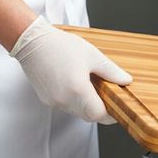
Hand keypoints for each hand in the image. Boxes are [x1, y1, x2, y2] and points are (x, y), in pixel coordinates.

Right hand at [10, 17, 132, 123]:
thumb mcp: (92, 56)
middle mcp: (64, 100)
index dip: (110, 115)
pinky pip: (66, 106)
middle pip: (88, 116)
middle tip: (109, 98)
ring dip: (87, 106)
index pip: (98, 114)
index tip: (118, 110)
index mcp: (77, 89)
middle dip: (100, 110)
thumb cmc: (60, 46)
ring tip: (92, 88)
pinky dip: (75, 101)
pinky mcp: (46, 100)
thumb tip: (126, 81)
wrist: (31, 42)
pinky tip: (77, 86)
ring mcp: (53, 101)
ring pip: (77, 112)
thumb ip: (111, 71)